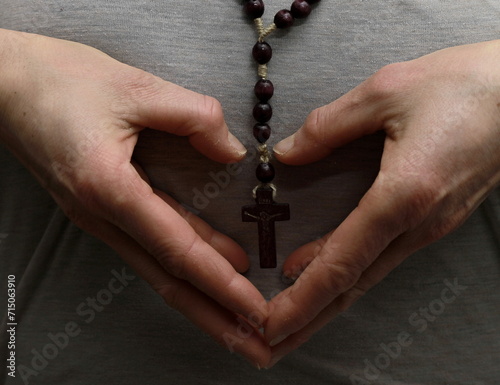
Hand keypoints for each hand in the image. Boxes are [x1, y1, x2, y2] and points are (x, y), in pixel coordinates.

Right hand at [0, 29, 269, 366]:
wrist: (6, 84)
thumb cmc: (59, 82)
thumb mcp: (135, 87)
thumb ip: (194, 117)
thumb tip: (232, 152)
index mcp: (108, 187)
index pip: (177, 249)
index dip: (220, 283)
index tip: (255, 309)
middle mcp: (101, 215)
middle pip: (168, 280)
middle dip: (216, 317)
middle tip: (257, 345)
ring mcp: (99, 218)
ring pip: (159, 271)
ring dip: (202, 301)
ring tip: (238, 324)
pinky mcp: (102, 210)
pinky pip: (150, 248)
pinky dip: (183, 269)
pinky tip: (210, 274)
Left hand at [265, 40, 499, 364]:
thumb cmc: (463, 86)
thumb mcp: (385, 91)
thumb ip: (328, 126)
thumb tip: (287, 152)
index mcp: (404, 194)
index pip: (342, 262)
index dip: (302, 298)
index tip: (270, 322)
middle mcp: (418, 224)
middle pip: (353, 285)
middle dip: (308, 318)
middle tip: (268, 341)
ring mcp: (429, 227)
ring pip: (367, 277)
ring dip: (325, 303)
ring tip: (289, 321)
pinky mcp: (432, 219)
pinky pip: (381, 258)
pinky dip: (347, 276)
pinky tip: (322, 277)